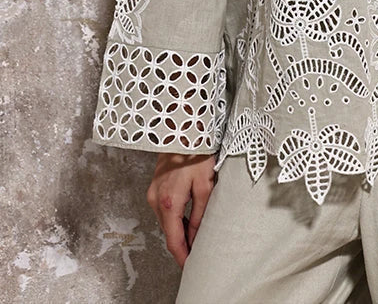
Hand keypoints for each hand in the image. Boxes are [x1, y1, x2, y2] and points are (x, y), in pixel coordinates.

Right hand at [146, 153, 215, 267]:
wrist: (182, 132)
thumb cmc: (197, 154)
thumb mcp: (205, 186)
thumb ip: (200, 214)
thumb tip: (197, 236)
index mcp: (169, 202)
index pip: (173, 239)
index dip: (182, 255)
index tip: (190, 265)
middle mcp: (156, 200)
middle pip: (168, 232)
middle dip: (181, 244)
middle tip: (196, 252)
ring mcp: (152, 193)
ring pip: (165, 222)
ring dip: (178, 230)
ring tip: (194, 235)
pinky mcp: (153, 188)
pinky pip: (163, 210)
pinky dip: (173, 218)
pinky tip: (185, 218)